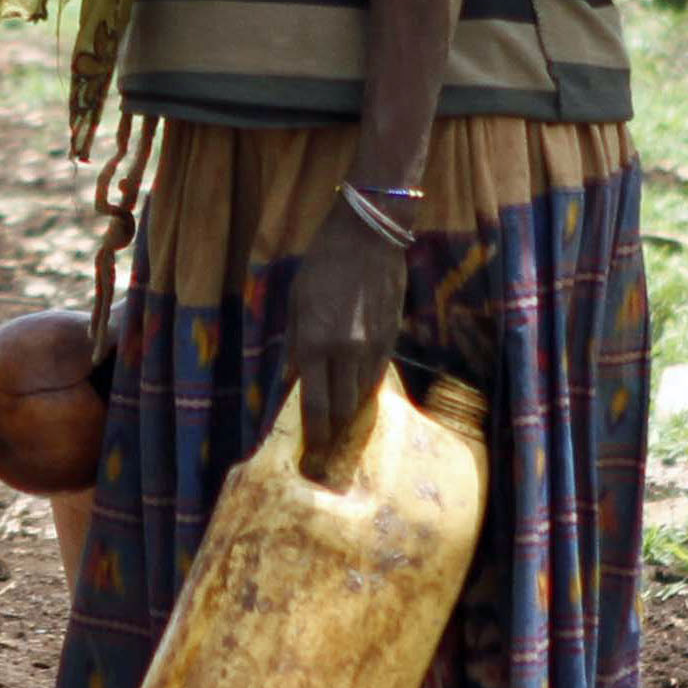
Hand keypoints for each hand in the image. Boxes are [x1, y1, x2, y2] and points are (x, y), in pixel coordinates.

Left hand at [285, 199, 408, 474]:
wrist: (369, 237)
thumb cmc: (322, 264)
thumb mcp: (296, 301)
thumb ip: (296, 343)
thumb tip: (294, 378)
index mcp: (315, 342)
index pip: (316, 404)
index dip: (314, 432)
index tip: (312, 450)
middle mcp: (346, 352)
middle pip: (343, 408)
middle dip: (334, 429)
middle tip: (327, 444)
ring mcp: (373, 348)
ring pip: (363, 396)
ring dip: (352, 411)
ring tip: (343, 423)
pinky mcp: (393, 339)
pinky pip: (378, 376)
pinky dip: (367, 388)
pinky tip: (359, 393)